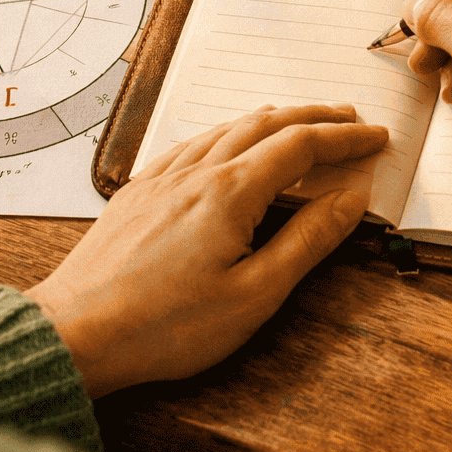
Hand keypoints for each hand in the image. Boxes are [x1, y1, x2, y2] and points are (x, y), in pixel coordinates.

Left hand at [25, 103, 386, 397]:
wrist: (75, 334)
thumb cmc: (162, 326)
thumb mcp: (254, 295)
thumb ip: (307, 241)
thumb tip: (349, 200)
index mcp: (230, 193)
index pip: (302, 146)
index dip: (345, 138)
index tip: (375, 138)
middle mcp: (196, 172)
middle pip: (267, 123)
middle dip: (315, 117)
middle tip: (349, 120)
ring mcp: (162, 178)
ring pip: (227, 127)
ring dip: (273, 119)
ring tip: (299, 124)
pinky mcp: (138, 192)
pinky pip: (192, 142)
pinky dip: (227, 133)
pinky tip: (226, 144)